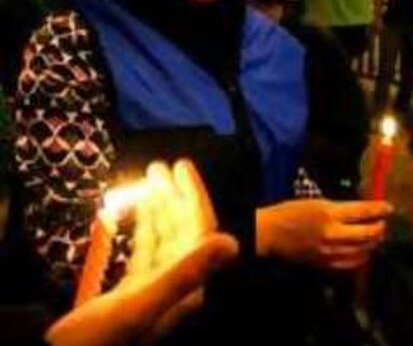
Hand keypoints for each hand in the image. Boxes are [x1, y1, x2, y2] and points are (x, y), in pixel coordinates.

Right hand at [47, 160, 237, 345]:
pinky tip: (142, 208)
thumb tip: (232, 242)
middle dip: (174, 196)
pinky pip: (147, 251)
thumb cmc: (99, 341)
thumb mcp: (140, 305)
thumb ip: (185, 274)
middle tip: (160, 165)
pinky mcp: (134, 293)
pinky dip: (145, 227)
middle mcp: (178, 287)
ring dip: (160, 207)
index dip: (192, 197)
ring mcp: (155, 289)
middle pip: (183, 231)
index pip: (198, 232)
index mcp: (187, 288)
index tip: (180, 166)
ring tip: (150, 176)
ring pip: (165, 238)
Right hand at [255, 199, 392, 269]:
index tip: (389, 207)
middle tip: (383, 223)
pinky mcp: (326, 264)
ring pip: (363, 250)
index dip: (380, 209)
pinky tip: (364, 251)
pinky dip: (362, 257)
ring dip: (373, 243)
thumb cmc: (293, 212)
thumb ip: (343, 207)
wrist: (272, 234)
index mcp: (330, 213)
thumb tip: (365, 210)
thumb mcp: (319, 202)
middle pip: (368, 233)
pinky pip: (351, 263)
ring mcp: (330, 251)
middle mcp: (333, 233)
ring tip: (376, 236)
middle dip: (380, 228)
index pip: (363, 211)